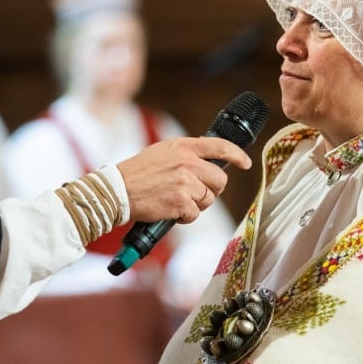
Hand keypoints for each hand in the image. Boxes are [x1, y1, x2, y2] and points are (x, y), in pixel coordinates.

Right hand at [117, 136, 250, 223]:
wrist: (117, 190)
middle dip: (212, 190)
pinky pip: (195, 214)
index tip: (245, 163)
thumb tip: (205, 162)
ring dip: (195, 205)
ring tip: (175, 201)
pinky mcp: (181, 202)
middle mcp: (187, 162)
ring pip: (208, 199)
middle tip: (196, 194)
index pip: (219, 146)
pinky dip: (184, 217)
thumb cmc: (136, 173)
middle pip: (219, 179)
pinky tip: (170, 210)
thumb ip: (184, 154)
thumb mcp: (161, 152)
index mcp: (182, 147)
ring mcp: (185, 182)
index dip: (236, 155)